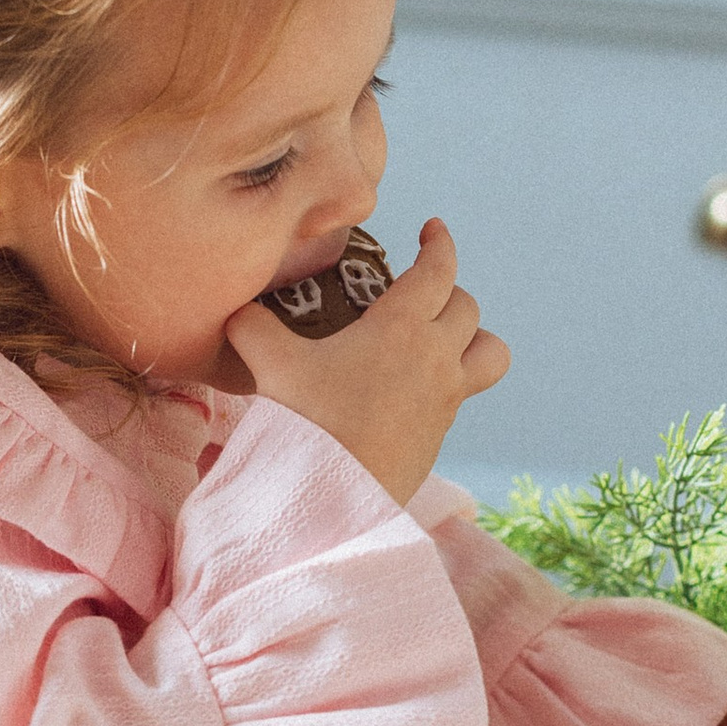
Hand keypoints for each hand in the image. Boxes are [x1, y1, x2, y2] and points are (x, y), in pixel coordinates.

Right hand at [226, 217, 508, 506]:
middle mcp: (435, 357)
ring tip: (446, 338)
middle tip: (420, 290)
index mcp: (402, 326)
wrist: (332, 495)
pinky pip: (465, 393)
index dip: (440, 244)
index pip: (438, 270)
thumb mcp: (270, 364)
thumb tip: (235, 310)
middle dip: (447, 290)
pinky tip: (414, 388)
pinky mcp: (442, 433)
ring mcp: (445, 398)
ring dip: (475, 338)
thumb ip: (253, 327)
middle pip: (467, 308)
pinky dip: (452, 379)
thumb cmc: (307, 422)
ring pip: (491, 353)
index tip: (433, 230)